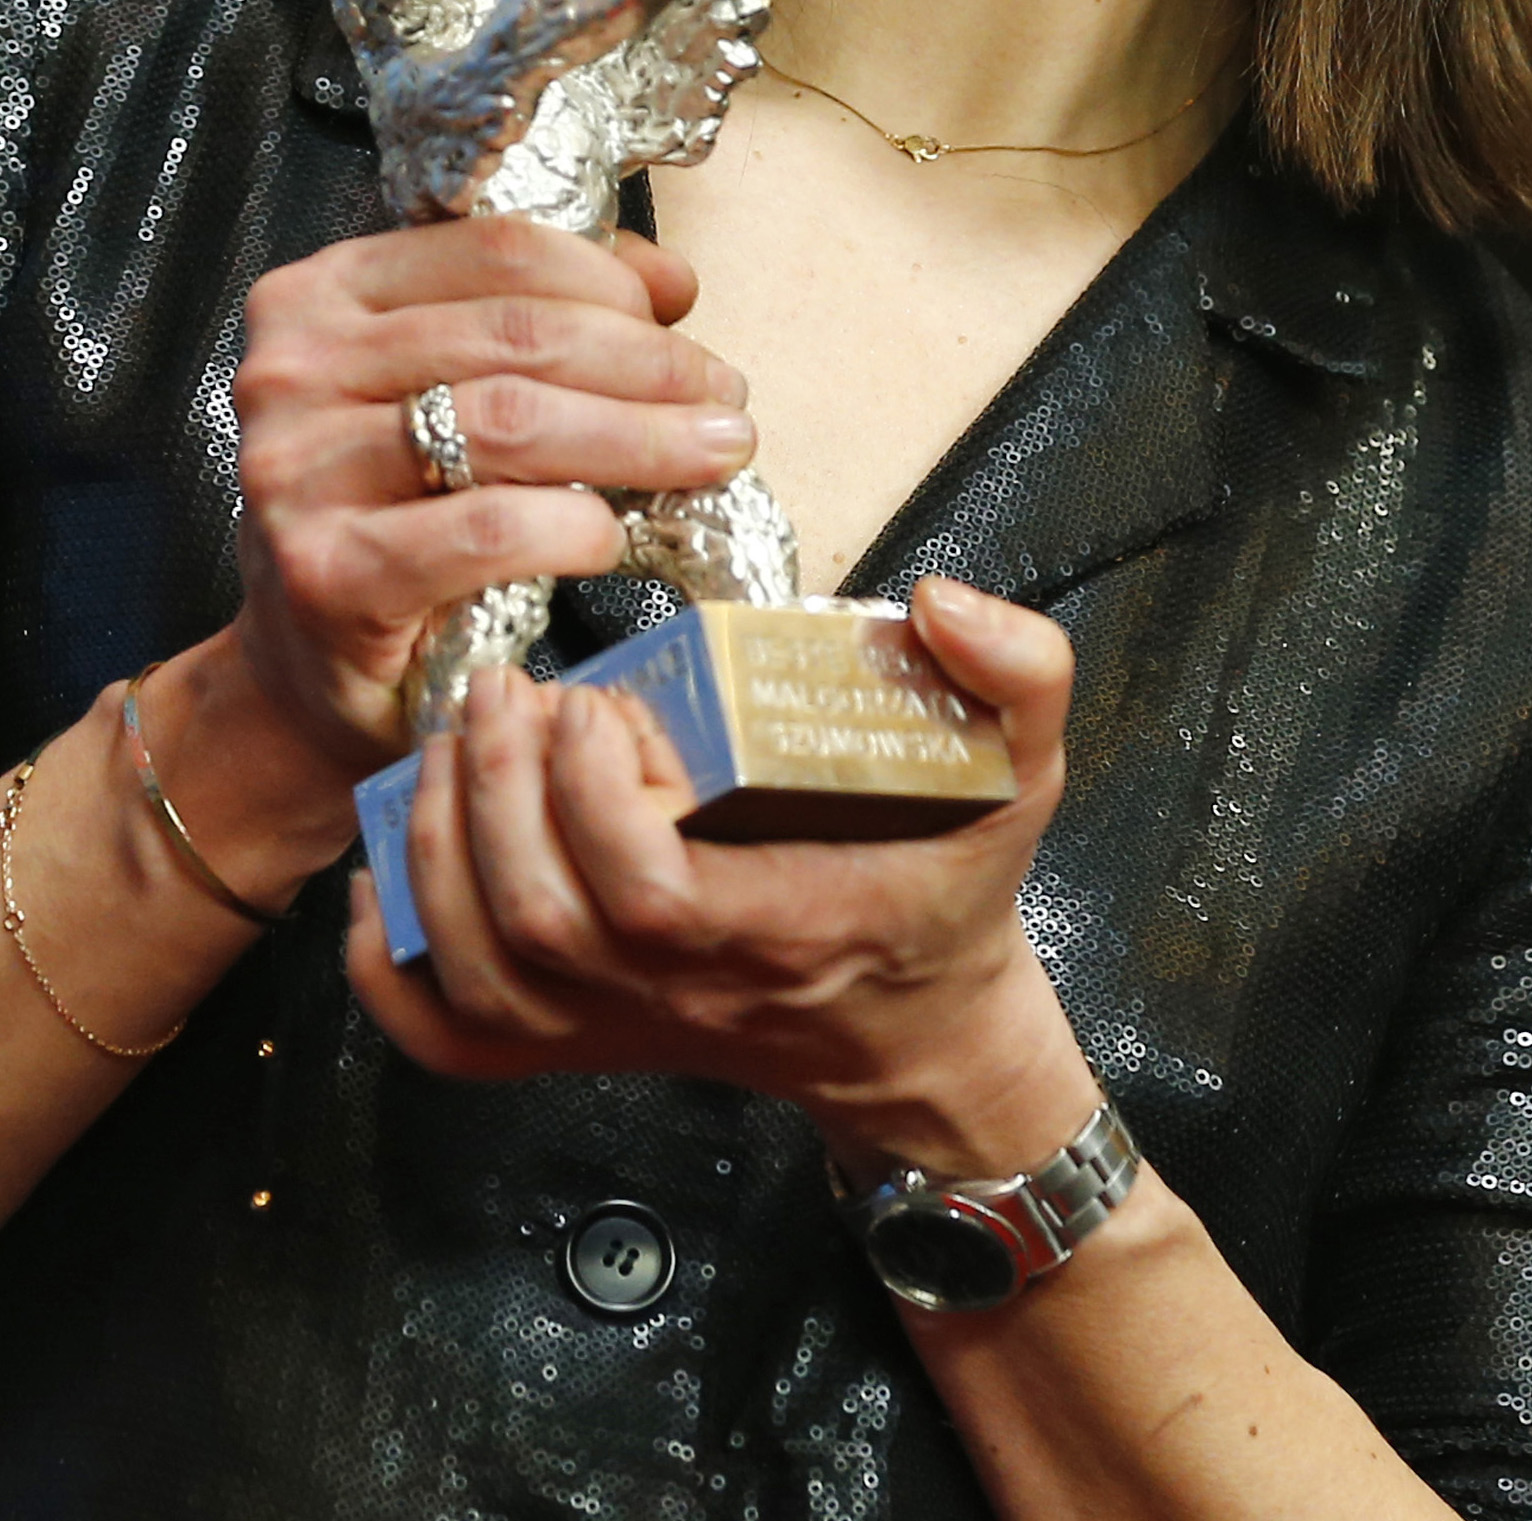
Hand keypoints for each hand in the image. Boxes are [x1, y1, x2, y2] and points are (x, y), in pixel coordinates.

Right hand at [231, 220, 755, 774]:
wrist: (313, 663)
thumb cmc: (396, 510)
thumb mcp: (455, 386)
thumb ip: (548, 313)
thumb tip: (672, 280)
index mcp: (323, 295)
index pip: (496, 252)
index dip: (610, 278)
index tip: (681, 318)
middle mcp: (294, 370)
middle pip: (518, 336)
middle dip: (648, 363)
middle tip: (726, 395)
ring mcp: (296, 472)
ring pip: (511, 423)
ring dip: (639, 436)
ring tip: (714, 452)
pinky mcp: (324, 572)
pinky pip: (488, 531)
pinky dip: (574, 527)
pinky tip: (615, 536)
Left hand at [346, 580, 1096, 1173]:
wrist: (918, 1035)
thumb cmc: (954, 886)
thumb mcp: (1024, 774)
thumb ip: (1018, 677)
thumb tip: (940, 601)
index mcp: (792, 928)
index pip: (654, 896)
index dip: (595, 801)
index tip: (594, 699)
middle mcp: (692, 997)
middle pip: (542, 923)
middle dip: (495, 793)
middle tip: (502, 689)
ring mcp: (622, 1031)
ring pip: (482, 975)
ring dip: (438, 847)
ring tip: (451, 743)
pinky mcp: (576, 1046)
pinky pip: (449, 1039)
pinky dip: (394, 961)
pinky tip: (391, 868)